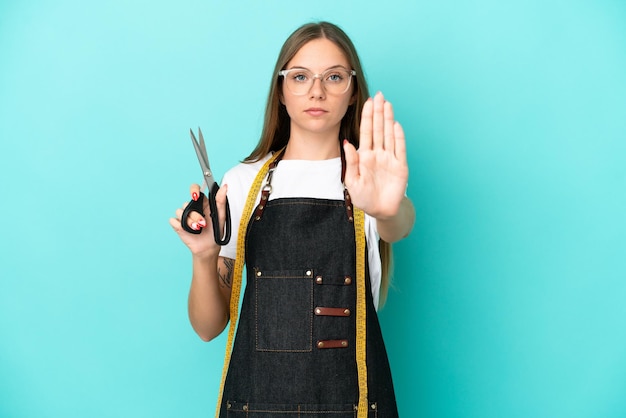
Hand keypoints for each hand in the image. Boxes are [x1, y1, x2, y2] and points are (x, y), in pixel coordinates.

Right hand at [169, 183, 228, 256]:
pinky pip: (173, 220)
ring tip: (197, 229)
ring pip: (180, 212)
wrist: (209, 247)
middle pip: (187, 203)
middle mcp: (192, 208)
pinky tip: (188, 230)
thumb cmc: (215, 231)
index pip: (194, 189)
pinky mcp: (178, 225)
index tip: (195, 196)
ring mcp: (184, 216)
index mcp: (203, 203)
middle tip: (203, 223)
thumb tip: (224, 187)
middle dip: (195, 215)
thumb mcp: (221, 216)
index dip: (193, 190)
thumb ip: (221, 201)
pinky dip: (180, 226)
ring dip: (189, 222)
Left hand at [343, 92, 407, 219]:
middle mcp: (378, 154)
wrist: (380, 211)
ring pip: (389, 135)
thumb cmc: (364, 198)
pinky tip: (396, 125)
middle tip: (379, 95)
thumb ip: (351, 162)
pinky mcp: (400, 166)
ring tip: (388, 104)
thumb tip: (347, 142)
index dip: (367, 117)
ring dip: (388, 120)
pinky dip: (398, 137)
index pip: (366, 132)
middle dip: (378, 112)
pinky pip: (400, 149)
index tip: (368, 103)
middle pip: (378, 129)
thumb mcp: (352, 182)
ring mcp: (389, 159)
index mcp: (364, 156)